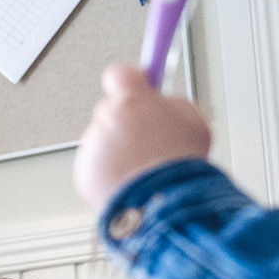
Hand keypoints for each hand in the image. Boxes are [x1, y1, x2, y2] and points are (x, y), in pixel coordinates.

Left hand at [72, 64, 213, 210]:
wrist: (162, 205)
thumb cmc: (180, 168)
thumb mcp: (194, 122)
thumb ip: (174, 105)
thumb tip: (165, 101)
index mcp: (132, 101)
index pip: (119, 74)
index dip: (130, 81)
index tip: (137, 84)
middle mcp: (107, 119)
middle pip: (111, 110)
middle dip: (126, 122)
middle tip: (148, 141)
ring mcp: (93, 145)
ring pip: (102, 140)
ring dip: (117, 150)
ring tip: (142, 169)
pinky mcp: (84, 171)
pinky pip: (94, 166)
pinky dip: (107, 173)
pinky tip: (129, 181)